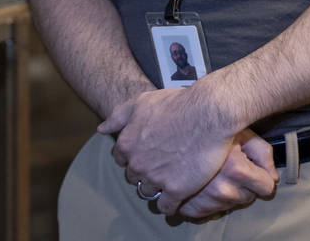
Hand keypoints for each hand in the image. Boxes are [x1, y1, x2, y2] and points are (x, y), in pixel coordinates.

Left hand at [98, 87, 276, 216]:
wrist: (207, 114)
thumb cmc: (176, 104)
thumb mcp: (141, 102)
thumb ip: (118, 117)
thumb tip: (101, 129)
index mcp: (127, 143)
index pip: (121, 159)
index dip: (133, 155)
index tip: (146, 153)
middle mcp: (137, 163)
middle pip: (134, 176)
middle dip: (144, 171)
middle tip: (160, 164)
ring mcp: (155, 178)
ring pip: (148, 192)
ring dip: (156, 187)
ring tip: (170, 178)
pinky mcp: (176, 190)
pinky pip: (166, 206)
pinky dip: (170, 204)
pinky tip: (178, 195)